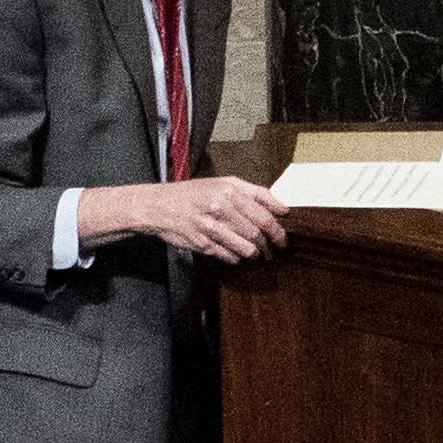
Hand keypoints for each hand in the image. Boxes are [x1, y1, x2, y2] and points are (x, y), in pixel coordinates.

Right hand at [88, 174, 292, 264]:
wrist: (159, 205)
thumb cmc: (194, 193)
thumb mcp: (222, 183)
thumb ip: (252, 192)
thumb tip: (281, 207)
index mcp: (229, 191)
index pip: (264, 214)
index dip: (278, 229)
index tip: (283, 237)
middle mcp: (221, 207)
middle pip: (257, 232)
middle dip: (270, 244)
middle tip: (275, 249)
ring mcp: (210, 227)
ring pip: (246, 248)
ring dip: (254, 254)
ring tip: (256, 254)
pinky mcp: (202, 244)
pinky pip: (228, 256)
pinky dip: (235, 258)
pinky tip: (235, 254)